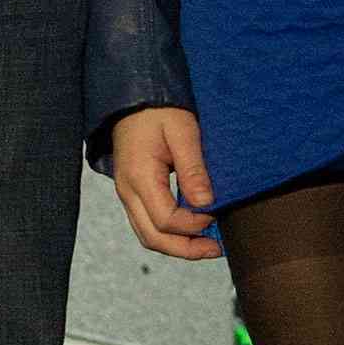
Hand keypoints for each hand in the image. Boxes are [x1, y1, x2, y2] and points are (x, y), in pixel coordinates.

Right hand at [110, 106, 221, 259]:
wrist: (134, 94)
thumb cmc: (158, 109)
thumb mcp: (182, 131)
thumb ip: (193, 169)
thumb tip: (205, 204)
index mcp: (139, 177)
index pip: (166, 220)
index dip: (194, 226)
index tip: (216, 215)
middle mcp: (127, 191)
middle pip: (153, 238)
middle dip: (186, 249)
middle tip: (216, 248)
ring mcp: (127, 192)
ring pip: (148, 235)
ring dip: (177, 245)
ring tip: (206, 244)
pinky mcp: (132, 190)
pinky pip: (147, 223)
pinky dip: (169, 233)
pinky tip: (190, 227)